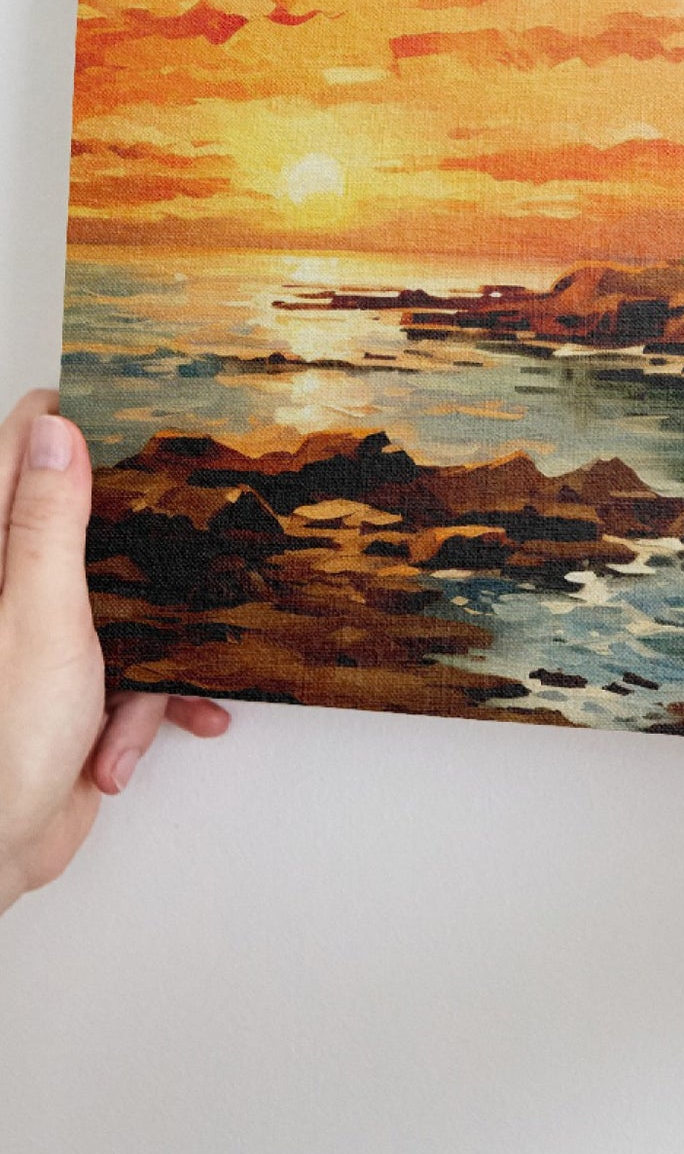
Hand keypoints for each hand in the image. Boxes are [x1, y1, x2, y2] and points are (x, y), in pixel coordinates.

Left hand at [0, 390, 228, 913]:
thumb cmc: (1, 744)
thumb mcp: (40, 617)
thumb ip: (49, 524)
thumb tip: (57, 433)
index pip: (24, 452)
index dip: (75, 425)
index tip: (135, 410)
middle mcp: (11, 587)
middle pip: (90, 523)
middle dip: (149, 542)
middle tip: (195, 523)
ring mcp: (42, 636)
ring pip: (127, 600)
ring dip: (155, 648)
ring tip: (155, 687)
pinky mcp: (72, 685)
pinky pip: (134, 668)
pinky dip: (147, 704)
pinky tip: (133, 740)